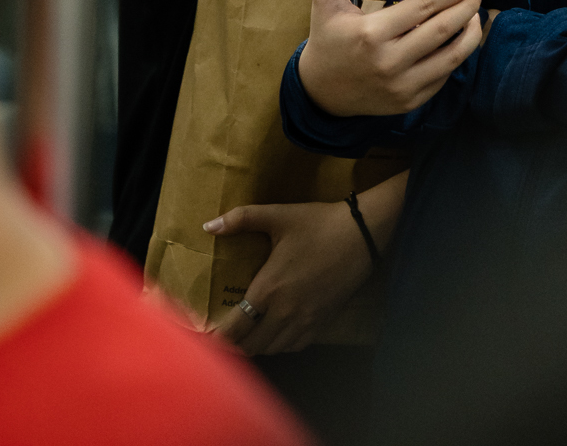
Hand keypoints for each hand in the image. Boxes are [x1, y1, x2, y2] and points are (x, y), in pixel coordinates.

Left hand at [205, 191, 399, 355]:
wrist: (362, 234)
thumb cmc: (318, 224)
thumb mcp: (279, 216)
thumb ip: (242, 219)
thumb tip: (208, 226)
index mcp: (268, 289)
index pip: (234, 329)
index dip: (216, 339)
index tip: (204, 340)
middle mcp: (284, 313)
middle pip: (251, 346)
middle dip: (234, 345)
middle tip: (224, 336)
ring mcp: (305, 321)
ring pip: (272, 349)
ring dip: (257, 345)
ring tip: (247, 335)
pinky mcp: (321, 323)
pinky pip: (293, 346)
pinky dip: (280, 344)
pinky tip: (277, 332)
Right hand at [298, 0, 483, 118]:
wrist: (321, 92)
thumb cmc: (327, 39)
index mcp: (371, 33)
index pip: (423, 8)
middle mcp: (389, 62)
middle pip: (442, 31)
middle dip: (466, 8)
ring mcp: (401, 86)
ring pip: (450, 58)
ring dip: (470, 34)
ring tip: (476, 15)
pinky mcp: (409, 102)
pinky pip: (442, 77)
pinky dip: (456, 57)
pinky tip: (459, 40)